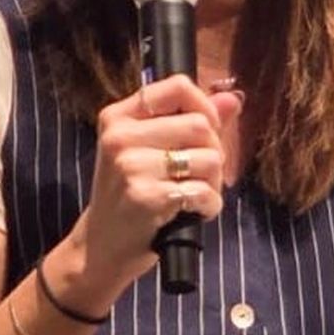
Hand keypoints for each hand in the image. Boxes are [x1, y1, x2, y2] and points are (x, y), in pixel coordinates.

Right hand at [57, 74, 241, 303]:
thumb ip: (189, 120)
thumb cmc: (127, 196)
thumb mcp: (146, 151)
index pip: (177, 87)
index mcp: (118, 117)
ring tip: (194, 196)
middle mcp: (120, 137)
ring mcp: (132, 167)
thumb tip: (233, 98)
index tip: (207, 130)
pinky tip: (193, 213)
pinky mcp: (147, 197)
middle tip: (200, 175)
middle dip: (214, 152)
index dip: (205, 106)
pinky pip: (204, 191)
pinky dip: (209, 206)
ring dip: (214, 182)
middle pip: (201, 125)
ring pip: (210, 158)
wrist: (100, 247)